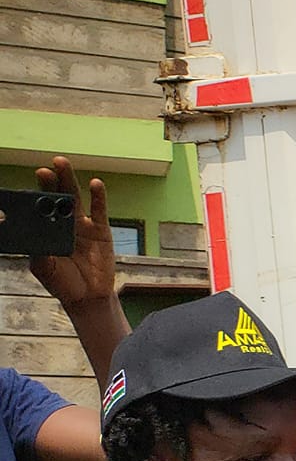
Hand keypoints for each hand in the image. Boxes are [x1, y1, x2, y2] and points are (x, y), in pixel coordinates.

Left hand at [28, 156, 116, 307]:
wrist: (88, 297)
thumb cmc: (62, 283)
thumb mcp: (44, 269)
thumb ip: (39, 253)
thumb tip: (34, 237)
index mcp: (45, 229)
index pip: (39, 206)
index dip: (36, 193)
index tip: (30, 184)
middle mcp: (62, 222)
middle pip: (56, 196)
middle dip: (50, 181)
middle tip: (45, 168)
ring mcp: (81, 225)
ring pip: (75, 197)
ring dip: (69, 179)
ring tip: (62, 164)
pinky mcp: (100, 230)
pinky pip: (99, 210)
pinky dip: (98, 196)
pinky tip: (95, 183)